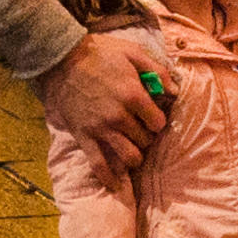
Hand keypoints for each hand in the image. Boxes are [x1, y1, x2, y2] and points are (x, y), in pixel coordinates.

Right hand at [43, 30, 170, 168]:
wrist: (63, 60)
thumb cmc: (100, 53)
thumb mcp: (133, 53)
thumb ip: (157, 70)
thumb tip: (175, 90)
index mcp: (133, 95)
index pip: (158, 123)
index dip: (158, 121)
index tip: (153, 117)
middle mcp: (119, 116)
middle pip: (145, 140)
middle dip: (147, 137)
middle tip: (142, 131)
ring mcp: (100, 129)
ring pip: (128, 156)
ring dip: (135, 156)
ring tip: (133, 150)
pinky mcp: (84, 136)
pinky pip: (98, 164)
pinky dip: (108, 177)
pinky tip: (115, 185)